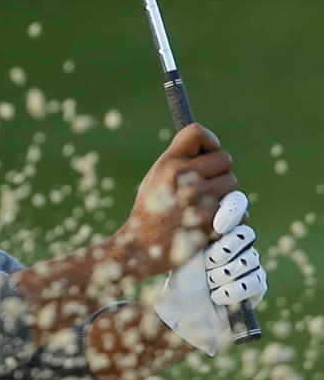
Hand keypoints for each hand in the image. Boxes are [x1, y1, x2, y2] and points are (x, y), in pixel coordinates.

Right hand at [114, 124, 237, 277]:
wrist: (141, 247)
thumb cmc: (151, 210)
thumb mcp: (155, 178)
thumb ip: (179, 160)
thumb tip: (209, 148)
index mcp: (168, 164)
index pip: (197, 133)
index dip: (209, 142)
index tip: (208, 153)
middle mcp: (184, 177)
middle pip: (224, 159)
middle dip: (219, 172)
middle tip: (206, 186)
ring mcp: (199, 199)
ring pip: (232, 184)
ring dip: (225, 195)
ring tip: (204, 206)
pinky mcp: (212, 220)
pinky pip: (238, 211)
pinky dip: (230, 217)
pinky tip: (212, 223)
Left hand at [154, 191, 267, 355]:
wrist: (180, 307)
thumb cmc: (178, 273)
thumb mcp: (185, 244)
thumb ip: (200, 222)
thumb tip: (208, 197)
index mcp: (220, 225)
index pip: (237, 206)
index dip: (231, 212)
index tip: (217, 226)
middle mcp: (238, 241)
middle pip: (246, 234)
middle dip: (223, 251)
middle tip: (207, 264)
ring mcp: (250, 262)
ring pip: (249, 259)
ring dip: (221, 275)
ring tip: (206, 283)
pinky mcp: (258, 284)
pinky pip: (255, 281)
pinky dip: (232, 291)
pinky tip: (216, 295)